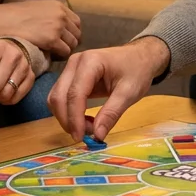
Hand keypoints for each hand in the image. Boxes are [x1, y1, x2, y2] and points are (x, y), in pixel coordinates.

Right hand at [0, 0, 81, 58]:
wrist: (0, 22)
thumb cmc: (14, 17)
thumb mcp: (36, 9)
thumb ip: (50, 16)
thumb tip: (59, 28)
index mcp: (58, 6)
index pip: (76, 23)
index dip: (70, 34)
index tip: (62, 41)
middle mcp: (61, 14)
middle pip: (77, 34)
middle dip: (69, 43)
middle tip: (58, 51)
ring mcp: (58, 26)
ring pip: (72, 45)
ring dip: (64, 51)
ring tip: (52, 54)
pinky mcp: (52, 39)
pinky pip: (65, 52)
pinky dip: (59, 57)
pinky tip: (49, 57)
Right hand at [49, 37, 169, 140]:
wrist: (140, 56)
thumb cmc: (137, 70)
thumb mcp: (129, 93)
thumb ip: (112, 113)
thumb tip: (97, 135)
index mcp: (90, 62)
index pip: (75, 94)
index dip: (75, 118)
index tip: (81, 138)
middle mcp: (75, 63)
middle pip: (59, 96)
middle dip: (68, 120)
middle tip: (86, 135)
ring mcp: (70, 69)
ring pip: (56, 98)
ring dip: (67, 118)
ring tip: (88, 127)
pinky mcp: (71, 77)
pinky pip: (62, 98)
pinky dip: (69, 112)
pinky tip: (85, 120)